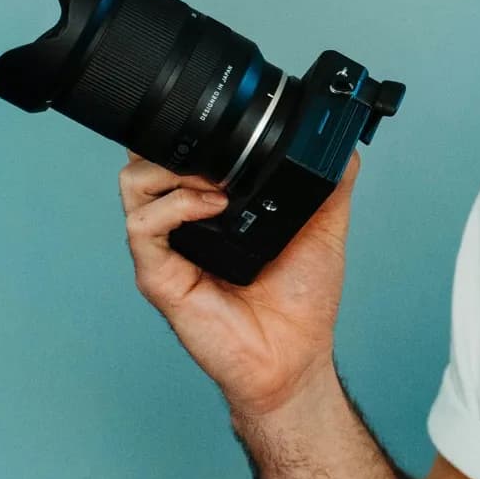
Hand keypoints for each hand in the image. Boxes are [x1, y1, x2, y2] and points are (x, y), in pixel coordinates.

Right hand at [119, 151, 360, 419]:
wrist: (295, 354)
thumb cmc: (302, 300)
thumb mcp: (325, 227)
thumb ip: (330, 185)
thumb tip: (345, 147)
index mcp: (211, 209)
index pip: (178, 154)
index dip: (191, 131)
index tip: (229, 124)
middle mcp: (182, 224)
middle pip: (145, 160)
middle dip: (175, 142)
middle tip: (220, 153)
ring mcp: (168, 249)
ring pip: (134, 185)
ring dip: (174, 170)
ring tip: (218, 183)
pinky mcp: (160, 276)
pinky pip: (143, 227)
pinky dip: (175, 206)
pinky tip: (212, 207)